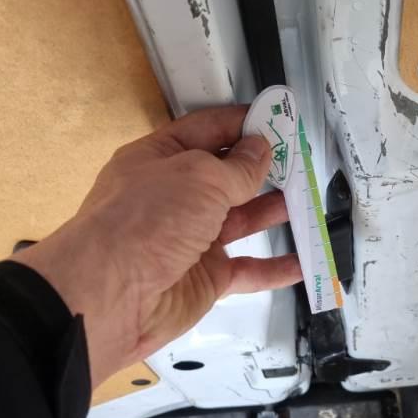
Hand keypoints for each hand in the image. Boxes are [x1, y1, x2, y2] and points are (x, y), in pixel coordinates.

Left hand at [13, 106, 302, 386]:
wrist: (112, 297)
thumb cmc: (141, 224)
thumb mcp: (198, 177)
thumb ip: (237, 167)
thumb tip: (260, 150)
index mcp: (161, 159)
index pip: (207, 130)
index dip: (243, 124)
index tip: (278, 119)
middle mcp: (174, 197)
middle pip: (227, 176)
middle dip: (263, 167)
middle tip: (300, 160)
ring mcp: (190, 238)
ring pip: (241, 220)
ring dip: (273, 211)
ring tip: (305, 200)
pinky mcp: (205, 278)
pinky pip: (248, 270)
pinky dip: (275, 268)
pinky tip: (300, 262)